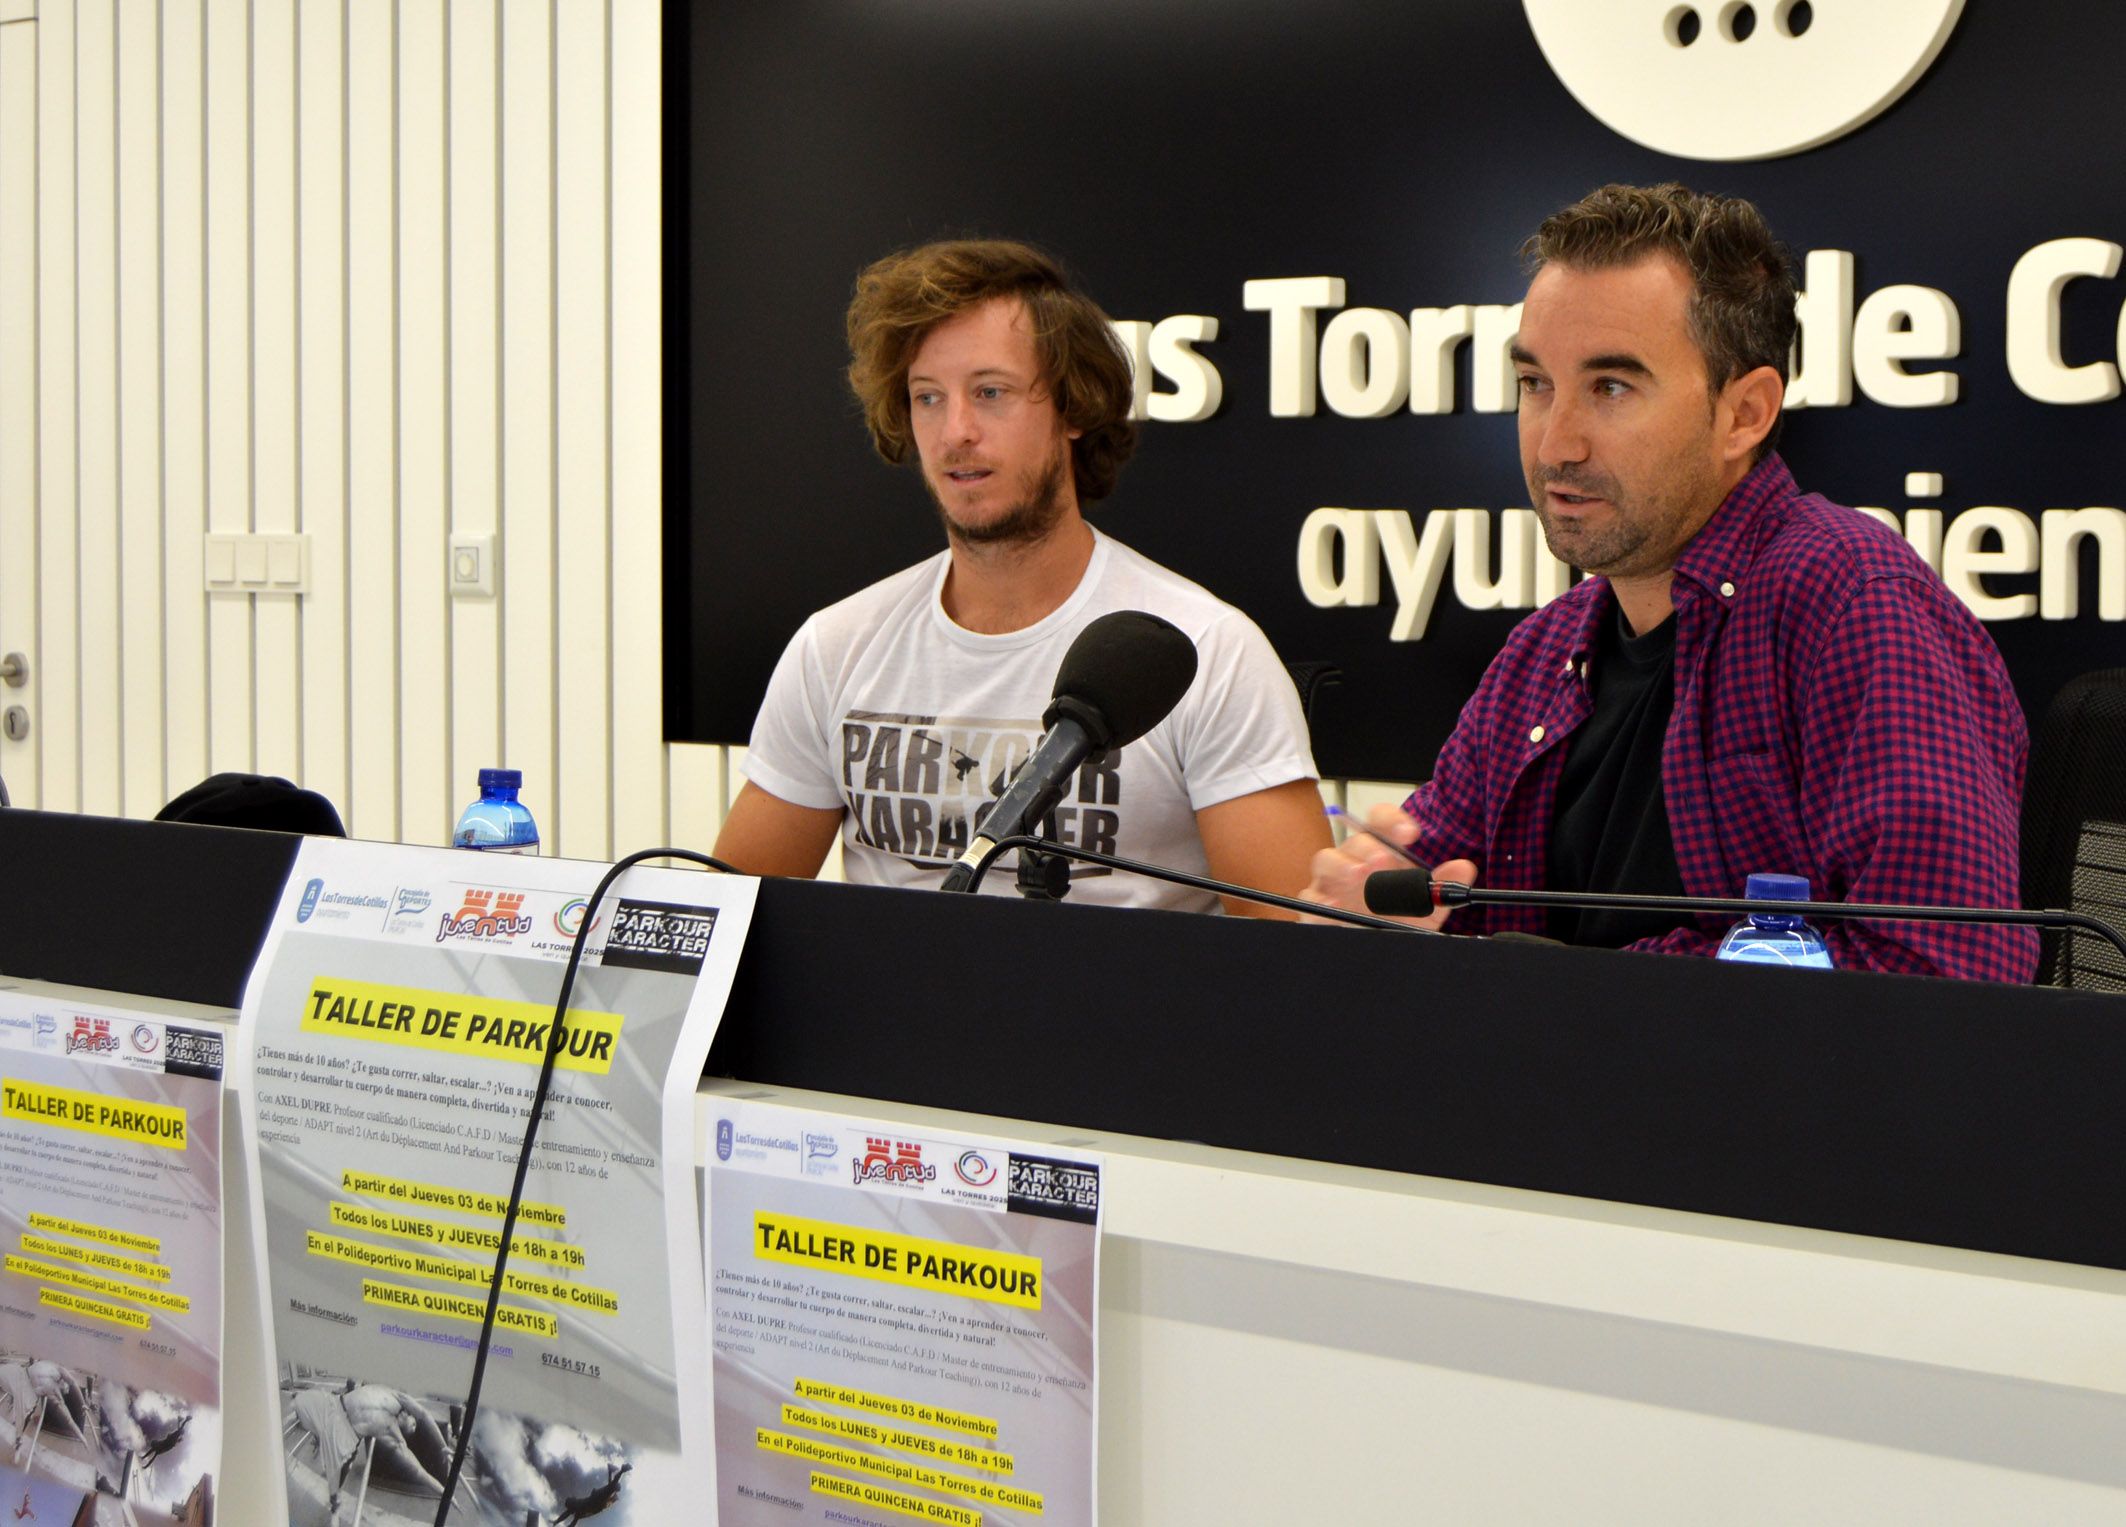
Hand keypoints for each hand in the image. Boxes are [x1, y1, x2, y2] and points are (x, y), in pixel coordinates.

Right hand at [1299, 804, 1476, 929]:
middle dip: (1369, 846)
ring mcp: (1333, 882)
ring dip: (1341, 864)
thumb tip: (1463, 868)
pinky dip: (1320, 897)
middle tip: (1384, 859)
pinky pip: (1311, 895)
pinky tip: (1335, 902)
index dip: (1393, 820)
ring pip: (1325, 859)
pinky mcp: (1318, 905)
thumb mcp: (1426, 904)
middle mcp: (1354, 861)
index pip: (1381, 822)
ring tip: (1359, 875)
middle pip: (1354, 840)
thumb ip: (1443, 885)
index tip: (1410, 833)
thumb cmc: (1396, 917)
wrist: (1378, 945)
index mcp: (1380, 851)